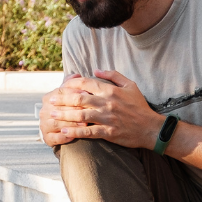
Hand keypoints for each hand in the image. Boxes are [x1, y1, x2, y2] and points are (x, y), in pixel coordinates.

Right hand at [40, 74, 88, 146]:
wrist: (56, 128)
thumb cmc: (66, 108)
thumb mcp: (68, 95)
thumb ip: (72, 84)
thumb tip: (77, 75)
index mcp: (48, 98)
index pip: (60, 93)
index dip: (74, 92)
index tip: (88, 93)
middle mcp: (44, 111)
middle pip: (60, 108)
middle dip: (75, 109)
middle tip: (89, 110)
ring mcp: (44, 125)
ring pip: (58, 123)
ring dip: (72, 124)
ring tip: (85, 125)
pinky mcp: (47, 138)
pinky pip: (55, 138)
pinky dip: (65, 137)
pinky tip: (75, 136)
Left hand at [48, 70, 165, 149]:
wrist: (151, 128)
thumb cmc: (140, 106)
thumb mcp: (130, 85)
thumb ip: (113, 75)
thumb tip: (95, 69)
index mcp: (110, 90)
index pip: (86, 83)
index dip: (71, 84)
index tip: (61, 87)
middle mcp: (107, 103)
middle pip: (79, 98)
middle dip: (62, 99)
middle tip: (51, 100)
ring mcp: (107, 118)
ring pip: (81, 115)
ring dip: (64, 115)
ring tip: (52, 115)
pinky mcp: (109, 132)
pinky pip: (88, 132)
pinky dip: (75, 131)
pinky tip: (64, 130)